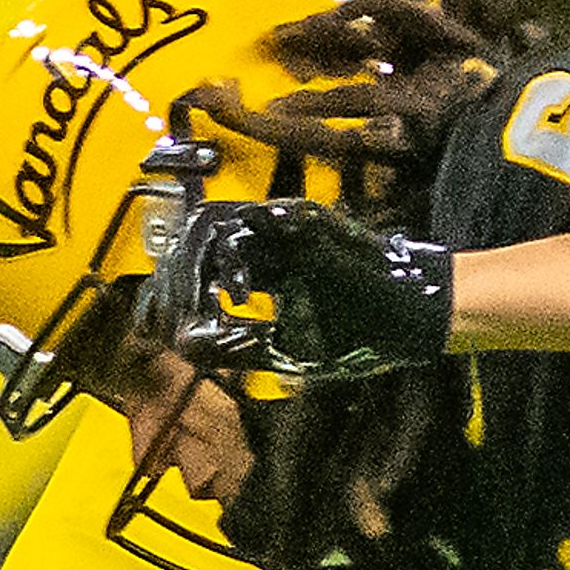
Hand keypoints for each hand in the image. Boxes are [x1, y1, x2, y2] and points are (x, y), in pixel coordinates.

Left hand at [148, 195, 458, 384]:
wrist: (415, 314)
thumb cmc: (360, 330)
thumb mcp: (287, 349)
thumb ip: (237, 345)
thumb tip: (179, 341)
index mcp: (264, 269)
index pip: (199, 266)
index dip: (170, 291)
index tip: (153, 321)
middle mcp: (267, 242)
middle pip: (194, 241)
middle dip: (172, 279)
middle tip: (163, 312)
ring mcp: (284, 227)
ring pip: (212, 225)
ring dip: (194, 265)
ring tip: (189, 301)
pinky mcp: (304, 220)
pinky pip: (251, 222)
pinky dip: (233, 257)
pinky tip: (234, 292)